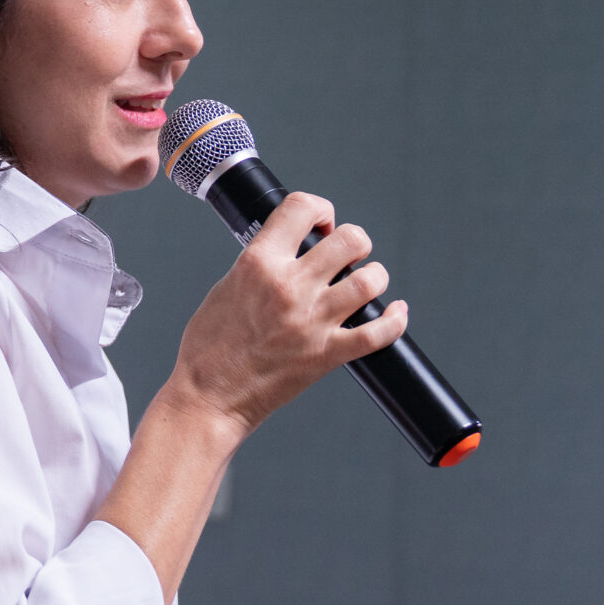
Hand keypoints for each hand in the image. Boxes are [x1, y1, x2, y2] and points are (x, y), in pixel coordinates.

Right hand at [162, 192, 407, 437]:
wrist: (208, 396)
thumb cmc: (209, 348)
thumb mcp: (225, 287)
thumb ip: (258, 265)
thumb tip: (286, 251)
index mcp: (258, 264)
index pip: (300, 208)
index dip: (319, 209)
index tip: (321, 223)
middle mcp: (289, 287)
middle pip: (349, 239)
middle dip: (354, 242)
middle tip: (346, 256)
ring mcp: (312, 321)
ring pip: (370, 280)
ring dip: (374, 277)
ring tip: (364, 284)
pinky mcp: (327, 354)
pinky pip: (379, 332)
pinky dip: (394, 320)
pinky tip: (394, 313)